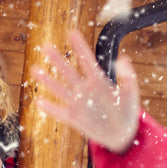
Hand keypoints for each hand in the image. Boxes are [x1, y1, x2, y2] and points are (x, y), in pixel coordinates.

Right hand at [32, 30, 141, 153]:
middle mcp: (85, 90)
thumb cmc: (128, 112)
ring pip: (60, 90)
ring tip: (35, 69)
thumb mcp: (131, 94)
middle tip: (45, 46)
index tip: (72, 32)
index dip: (80, 47)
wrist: (122, 135)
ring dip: (48, 80)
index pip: (87, 61)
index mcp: (100, 81)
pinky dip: (49, 108)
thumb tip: (123, 59)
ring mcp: (78, 103)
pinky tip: (38, 101)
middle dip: (57, 59)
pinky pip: (59, 112)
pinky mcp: (74, 118)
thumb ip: (128, 77)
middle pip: (69, 72)